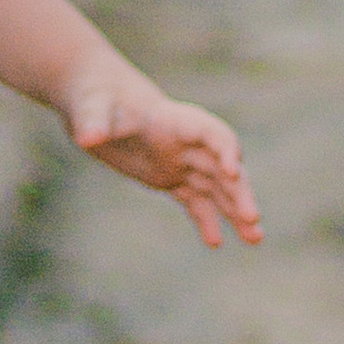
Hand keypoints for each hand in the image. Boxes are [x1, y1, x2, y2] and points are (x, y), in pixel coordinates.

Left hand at [63, 60, 262, 249]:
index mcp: (177, 120)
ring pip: (216, 189)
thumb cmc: (96, 99)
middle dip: (239, 192)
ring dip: (235, 212)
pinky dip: (205, 221)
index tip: (233, 172)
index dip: (226, 150)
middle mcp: (187, 143)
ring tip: (255, 240)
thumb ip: (94, 122)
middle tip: (252, 219)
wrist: (95, 104)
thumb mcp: (91, 108)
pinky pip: (195, 202)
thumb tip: (87, 138)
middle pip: (223, 167)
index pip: (213, 132)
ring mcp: (182, 162)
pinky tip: (215, 243)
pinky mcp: (171, 179)